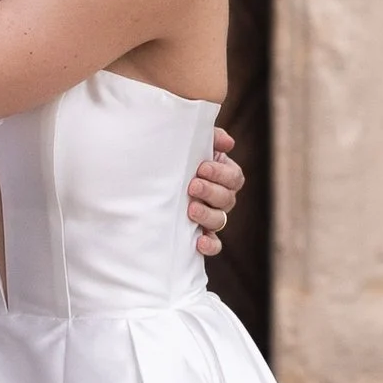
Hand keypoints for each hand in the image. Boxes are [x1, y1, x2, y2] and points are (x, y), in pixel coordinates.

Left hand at [186, 126, 243, 257]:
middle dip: (211, 192)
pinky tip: (198, 241)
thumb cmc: (174, 158)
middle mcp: (221, 198)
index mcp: (222, 176)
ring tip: (190, 210)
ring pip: (220, 220)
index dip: (221, 174)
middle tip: (192, 186)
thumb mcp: (189, 144)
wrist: (148, 183)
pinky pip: (214, 244)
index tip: (201, 168)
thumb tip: (228, 143)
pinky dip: (209, 244)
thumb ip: (210, 138)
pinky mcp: (201, 235)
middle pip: (227, 198)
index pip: (234, 177)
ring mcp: (212, 218)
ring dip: (207, 215)